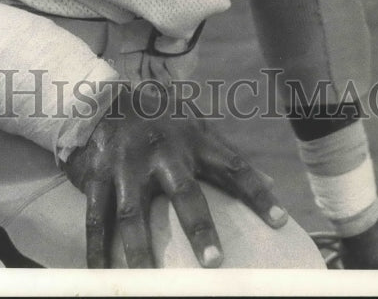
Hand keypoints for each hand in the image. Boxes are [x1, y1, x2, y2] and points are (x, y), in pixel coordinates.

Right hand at [61, 83, 287, 268]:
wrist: (105, 97)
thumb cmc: (162, 121)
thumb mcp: (198, 129)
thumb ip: (230, 157)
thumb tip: (273, 183)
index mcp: (193, 141)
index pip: (233, 167)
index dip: (258, 193)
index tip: (280, 221)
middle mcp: (161, 152)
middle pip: (184, 191)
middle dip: (199, 227)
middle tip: (214, 262)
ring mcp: (126, 164)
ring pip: (134, 212)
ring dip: (141, 248)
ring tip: (148, 282)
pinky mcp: (97, 175)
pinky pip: (97, 216)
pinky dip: (97, 247)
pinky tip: (101, 272)